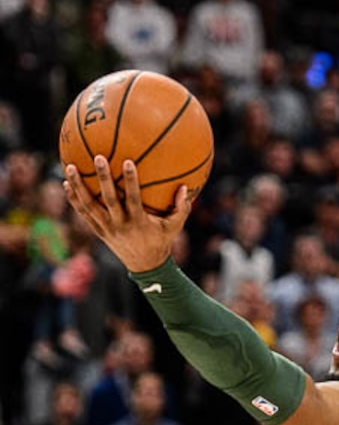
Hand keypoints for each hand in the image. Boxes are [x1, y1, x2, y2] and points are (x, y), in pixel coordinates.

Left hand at [62, 155, 190, 272]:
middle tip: (98, 157)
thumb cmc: (161, 241)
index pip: (133, 199)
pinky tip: (67, 183)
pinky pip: (84, 214)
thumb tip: (186, 188)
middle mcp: (120, 225)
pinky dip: (74, 200)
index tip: (128, 161)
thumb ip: (182, 209)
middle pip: (109, 200)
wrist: (145, 266)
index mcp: (138, 222)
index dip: (130, 181)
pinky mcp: (99, 231)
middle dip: (103, 179)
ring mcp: (107, 228)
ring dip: (79, 187)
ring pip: (90, 206)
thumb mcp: (174, 227)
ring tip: (70, 167)